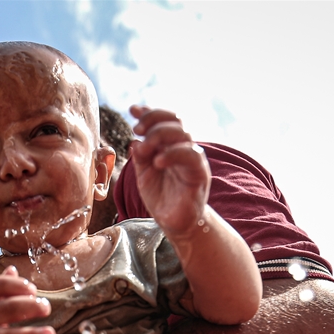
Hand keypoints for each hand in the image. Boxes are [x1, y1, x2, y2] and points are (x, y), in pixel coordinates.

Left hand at [129, 105, 210, 238]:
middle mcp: (184, 148)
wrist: (175, 223)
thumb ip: (141, 156)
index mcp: (170, 146)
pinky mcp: (199, 173)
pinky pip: (191, 155)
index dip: (150, 112)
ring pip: (184, 134)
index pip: (165, 121)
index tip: (133, 110)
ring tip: (145, 148)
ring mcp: (193, 159)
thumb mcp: (144, 174)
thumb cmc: (161, 198)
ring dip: (161, 135)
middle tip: (136, 129)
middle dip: (154, 120)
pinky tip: (157, 162)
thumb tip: (135, 140)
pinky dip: (173, 154)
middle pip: (176, 121)